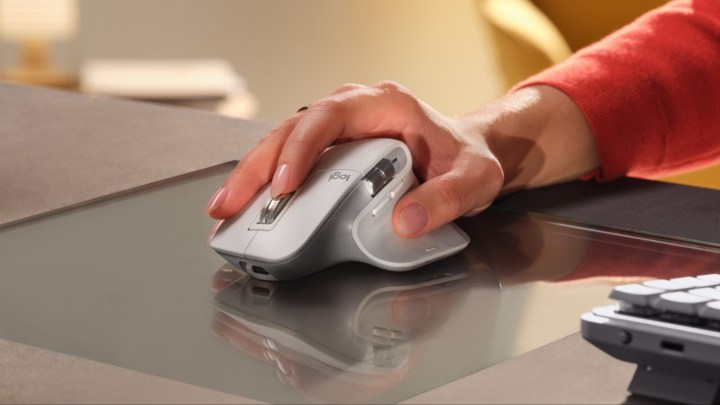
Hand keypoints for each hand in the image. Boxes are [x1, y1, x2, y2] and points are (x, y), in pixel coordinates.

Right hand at [206, 81, 503, 237]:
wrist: (467, 155)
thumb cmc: (467, 159)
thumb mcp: (473, 179)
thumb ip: (447, 198)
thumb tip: (405, 221)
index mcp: (383, 104)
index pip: (328, 118)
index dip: (300, 150)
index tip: (284, 187)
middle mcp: (354, 110)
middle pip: (291, 129)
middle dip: (256, 167)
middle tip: (230, 204)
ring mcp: (339, 130)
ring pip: (282, 142)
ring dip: (252, 175)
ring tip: (225, 208)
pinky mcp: (331, 150)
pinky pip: (291, 159)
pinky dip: (267, 182)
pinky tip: (249, 206)